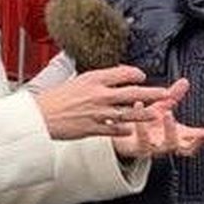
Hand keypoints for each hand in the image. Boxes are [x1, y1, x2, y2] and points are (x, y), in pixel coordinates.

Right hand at [32, 66, 184, 140]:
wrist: (39, 116)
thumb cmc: (53, 99)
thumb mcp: (74, 80)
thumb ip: (93, 79)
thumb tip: (107, 75)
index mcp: (93, 79)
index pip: (122, 73)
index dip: (136, 73)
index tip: (142, 75)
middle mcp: (98, 95)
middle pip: (132, 92)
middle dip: (151, 93)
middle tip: (165, 93)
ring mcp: (98, 113)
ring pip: (128, 113)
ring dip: (144, 114)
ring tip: (156, 114)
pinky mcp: (94, 128)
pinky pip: (115, 130)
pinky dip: (124, 130)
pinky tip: (131, 130)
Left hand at [112, 98, 203, 159]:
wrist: (122, 139)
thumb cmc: (145, 126)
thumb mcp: (162, 107)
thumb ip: (174, 96)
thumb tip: (184, 82)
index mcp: (178, 136)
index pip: (200, 136)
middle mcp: (169, 144)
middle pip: (189, 148)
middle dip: (196, 139)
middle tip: (202, 131)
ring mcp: (156, 148)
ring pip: (167, 145)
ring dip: (170, 130)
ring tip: (168, 113)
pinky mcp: (140, 149)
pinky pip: (142, 139)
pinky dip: (141, 124)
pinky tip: (139, 106)